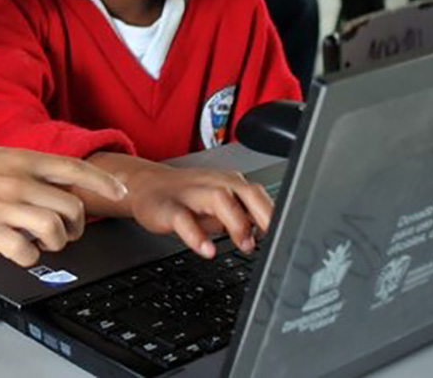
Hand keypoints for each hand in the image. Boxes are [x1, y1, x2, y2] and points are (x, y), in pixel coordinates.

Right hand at [0, 147, 127, 266]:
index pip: (74, 168)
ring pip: (55, 229)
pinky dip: (32, 257)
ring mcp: (5, 207)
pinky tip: (21, 251)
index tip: (119, 192)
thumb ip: (25, 166)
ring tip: (45, 243)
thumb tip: (52, 178)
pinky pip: (27, 252)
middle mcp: (18, 181)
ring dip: (58, 242)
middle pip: (72, 206)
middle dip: (77, 224)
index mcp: (21, 159)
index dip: (103, 182)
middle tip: (67, 230)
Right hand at [122, 161, 272, 258]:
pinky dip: (197, 236)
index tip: (287, 236)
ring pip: (219, 199)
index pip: (260, 195)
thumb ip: (244, 218)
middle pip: (246, 192)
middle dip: (263, 215)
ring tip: (244, 245)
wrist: (145, 186)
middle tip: (270, 239)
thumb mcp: (219, 208)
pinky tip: (207, 250)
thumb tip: (271, 236)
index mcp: (230, 183)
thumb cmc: (187, 198)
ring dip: (236, 223)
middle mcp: (214, 183)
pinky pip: (184, 219)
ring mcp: (191, 193)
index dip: (276, 216)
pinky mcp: (169, 207)